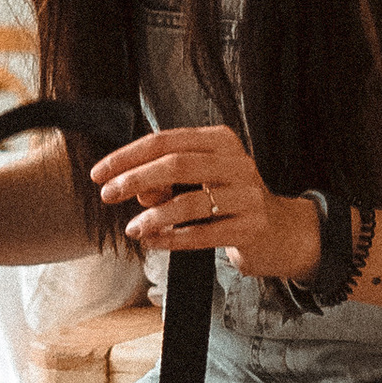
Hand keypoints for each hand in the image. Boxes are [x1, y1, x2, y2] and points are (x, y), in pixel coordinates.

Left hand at [90, 124, 322, 287]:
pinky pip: (204, 234)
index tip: (99, 172)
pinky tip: (154, 241)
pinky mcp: (252, 228)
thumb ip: (165, 180)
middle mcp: (237, 162)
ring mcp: (248, 195)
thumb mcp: (200, 181)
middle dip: (135, 179)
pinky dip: (173, 239)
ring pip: (190, 202)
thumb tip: (134, 189)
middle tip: (107, 195)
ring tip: (132, 228)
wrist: (282, 231)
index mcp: (221, 141)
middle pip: (176, 164)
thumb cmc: (231, 201)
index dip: (128, 156)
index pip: (166, 141)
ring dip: (154, 216)